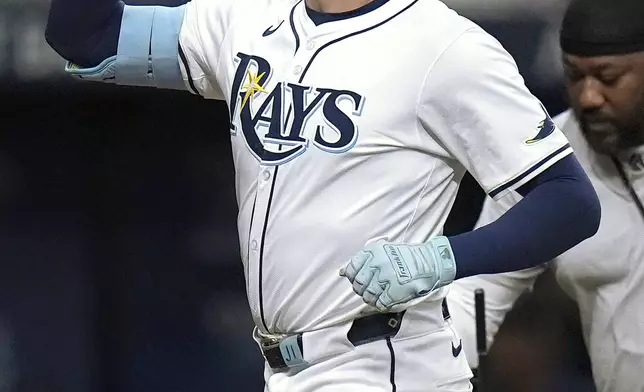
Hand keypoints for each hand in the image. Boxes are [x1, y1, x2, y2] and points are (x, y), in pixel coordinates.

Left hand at [340, 237, 456, 311]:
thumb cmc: (406, 256)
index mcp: (373, 252)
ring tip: (380, 295)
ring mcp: (385, 277)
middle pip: (358, 284)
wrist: (430, 262)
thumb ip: (363, 261)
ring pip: (368, 295)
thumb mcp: (383, 251)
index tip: (360, 280)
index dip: (354, 278)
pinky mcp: (395, 290)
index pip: (351, 269)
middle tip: (372, 289)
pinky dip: (382, 304)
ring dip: (372, 299)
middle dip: (363, 290)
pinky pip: (380, 303)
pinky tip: (387, 301)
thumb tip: (342, 272)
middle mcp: (377, 263)